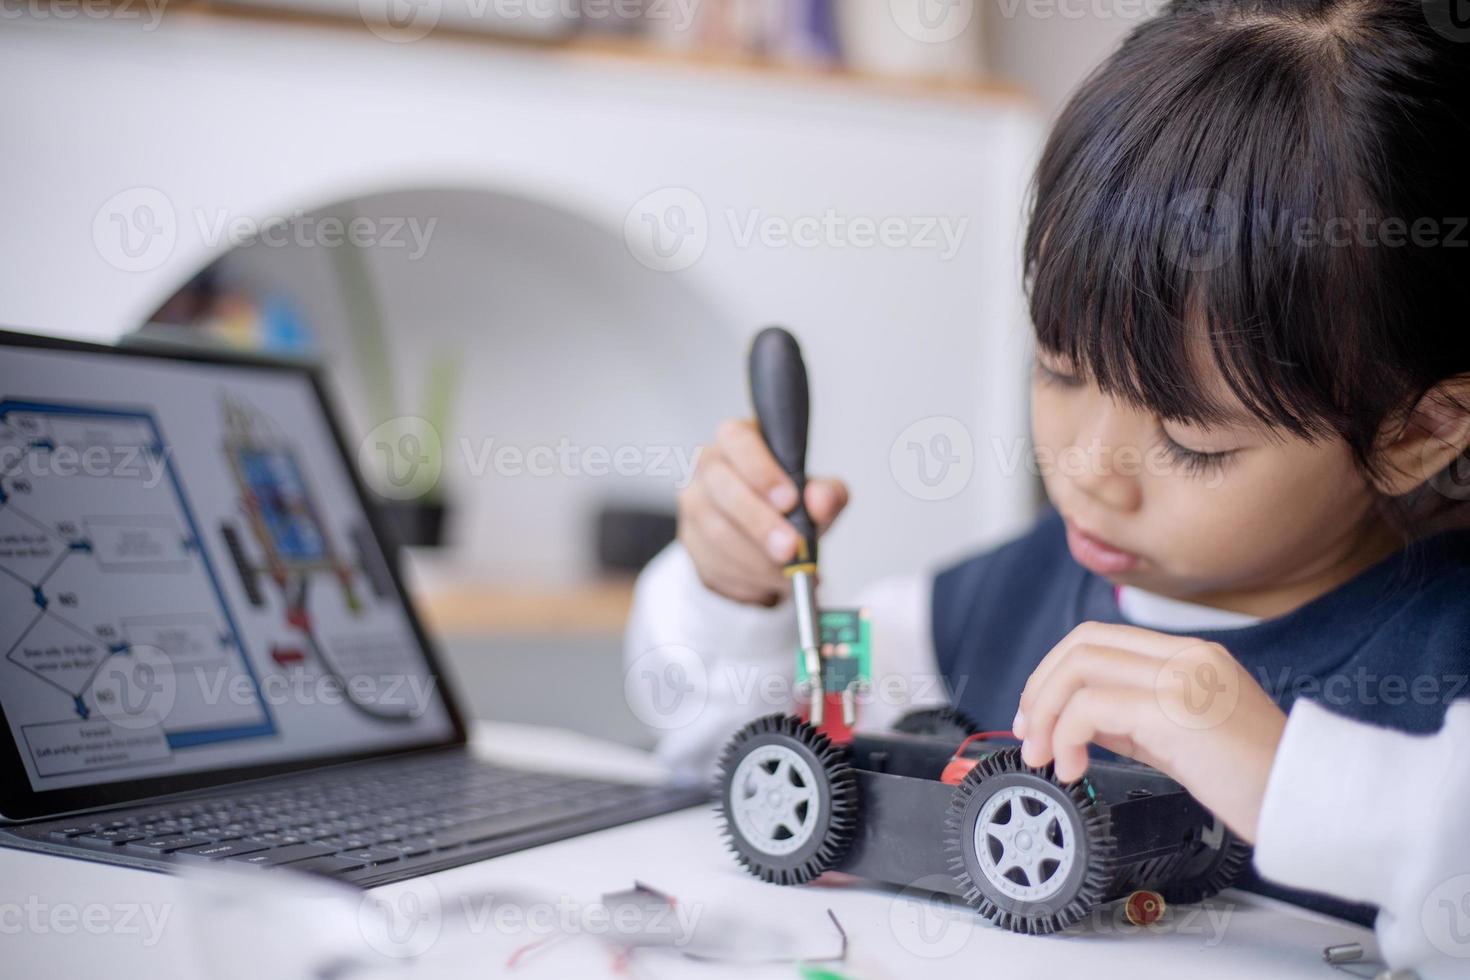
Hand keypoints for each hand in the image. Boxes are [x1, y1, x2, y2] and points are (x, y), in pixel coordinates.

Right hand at [677, 419, 848, 605]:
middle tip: (791, 548)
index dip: (762, 471)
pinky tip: (769, 579)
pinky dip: (747, 577)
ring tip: (788, 572)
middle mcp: (709, 466)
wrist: (766, 536)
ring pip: (716, 532)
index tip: (790, 500)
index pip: (738, 441)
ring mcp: (695, 503)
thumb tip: (822, 501)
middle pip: (723, 489)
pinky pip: (713, 562)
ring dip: (756, 558)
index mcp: (738, 440)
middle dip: (760, 523)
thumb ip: (826, 493)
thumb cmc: (789, 502)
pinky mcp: (691, 540)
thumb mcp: (816, 493)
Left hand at [1012, 621, 1286, 842]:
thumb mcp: (1177, 737)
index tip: (1035, 714)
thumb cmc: (1251, 779)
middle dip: (1039, 689)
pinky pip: (1092, 706)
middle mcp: (1186, 655)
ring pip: (1080, 668)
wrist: (1307, 803)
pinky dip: (1066, 735)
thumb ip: (1127, 718)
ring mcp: (1184, 677)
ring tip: (1044, 756)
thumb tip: (1068, 719)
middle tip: (1028, 734)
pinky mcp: (1178, 710)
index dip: (1053, 672)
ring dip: (1046, 714)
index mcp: (1189, 654)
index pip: (1099, 638)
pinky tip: (1072, 767)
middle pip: (1081, 644)